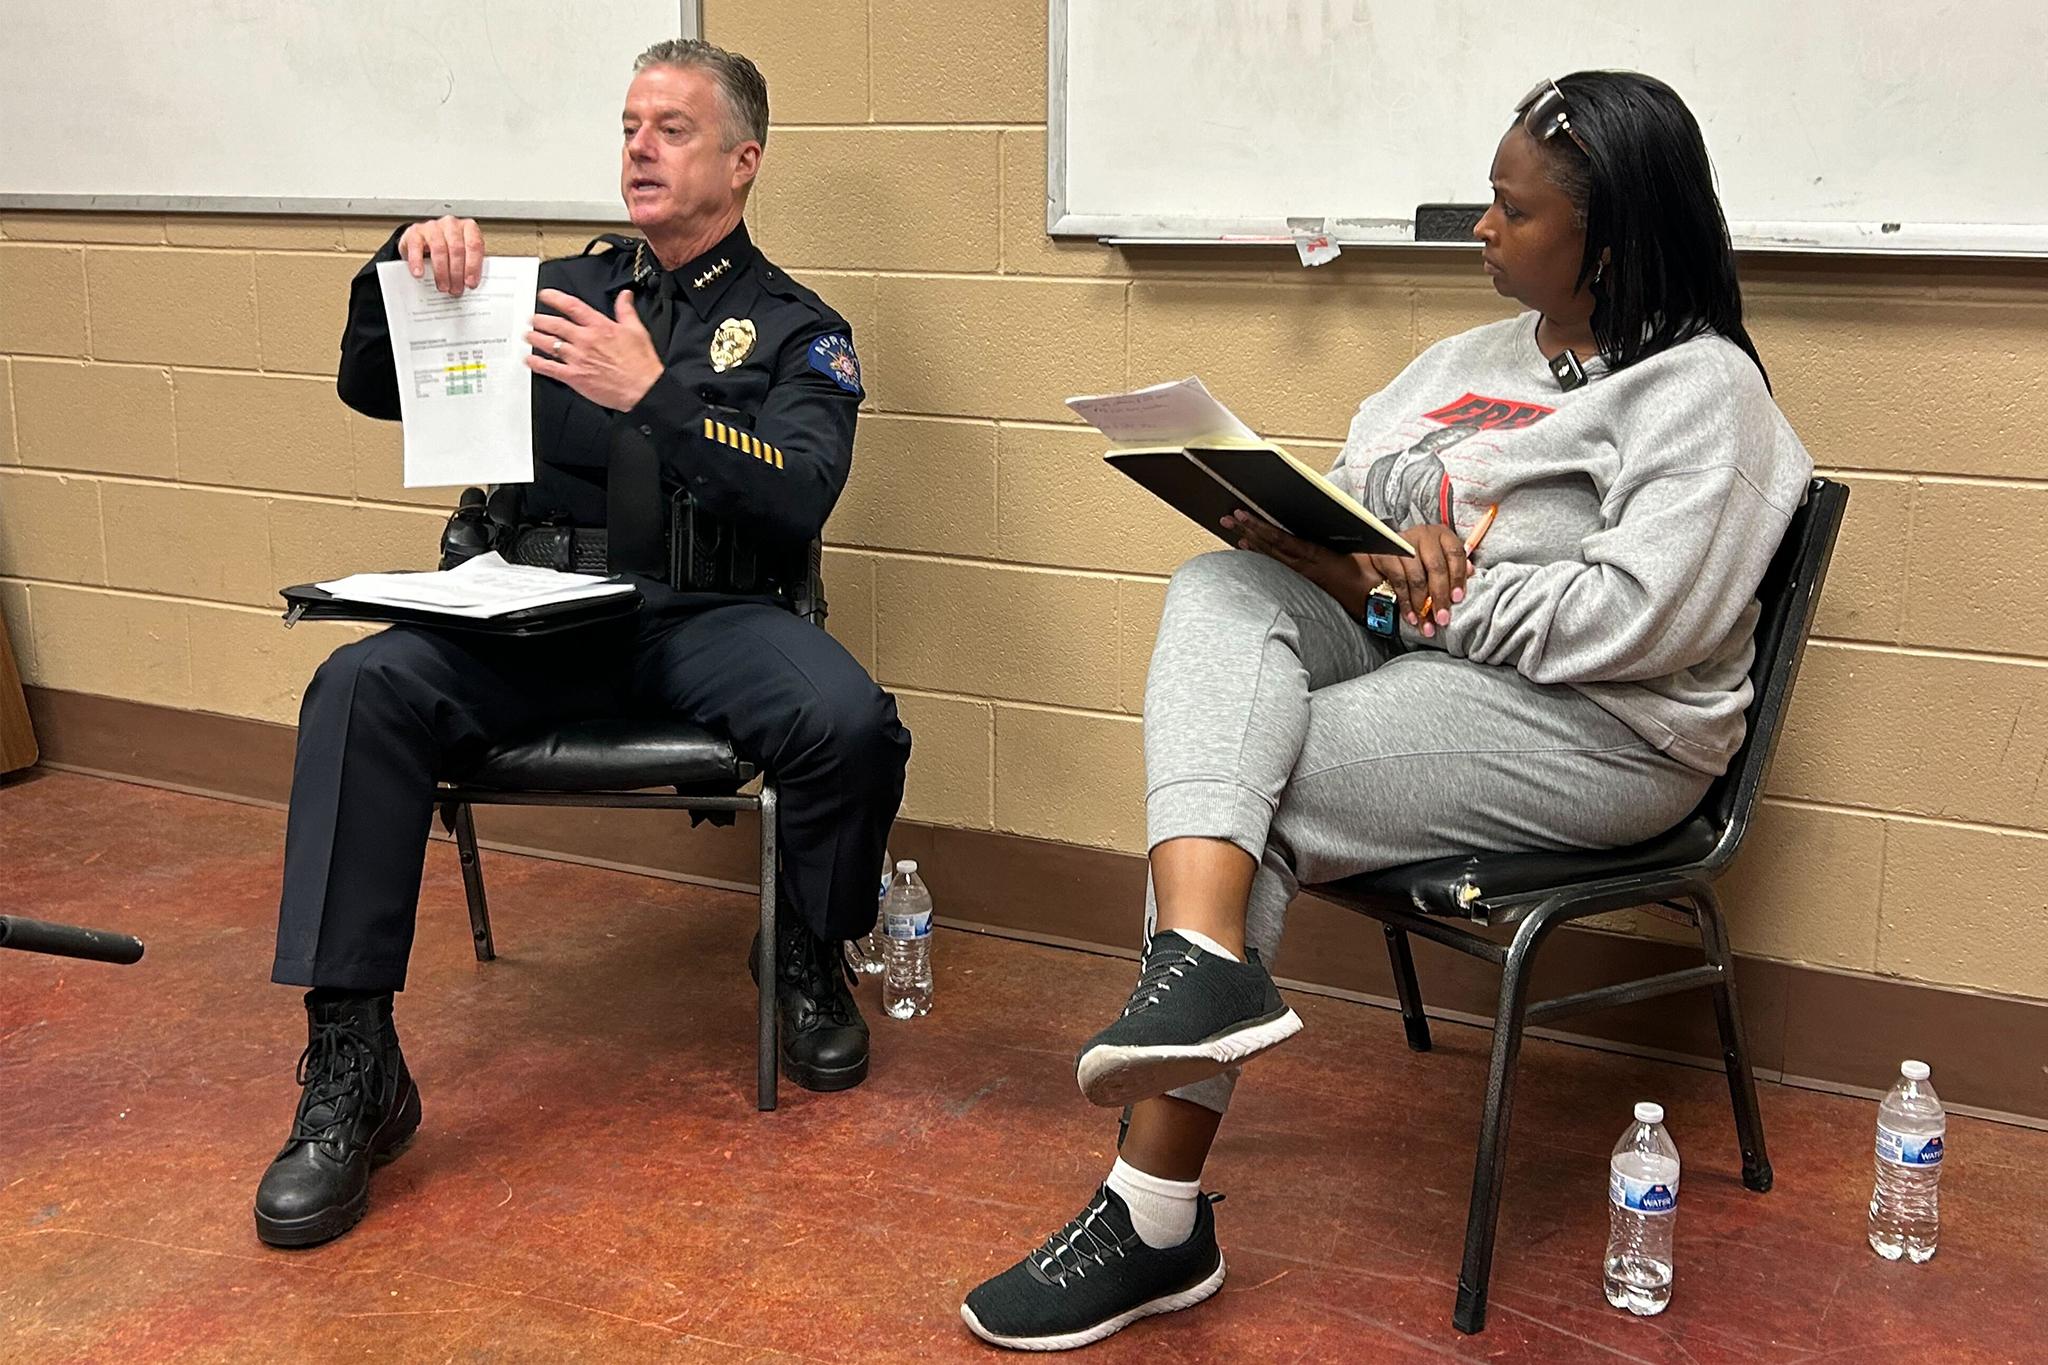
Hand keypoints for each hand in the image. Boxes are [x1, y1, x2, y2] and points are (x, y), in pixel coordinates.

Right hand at [397, 216, 484, 295]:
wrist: (422, 242)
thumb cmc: (447, 249)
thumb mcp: (463, 255)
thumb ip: (469, 265)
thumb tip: (471, 284)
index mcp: (468, 228)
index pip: (474, 245)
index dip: (473, 266)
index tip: (470, 283)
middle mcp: (451, 224)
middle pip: (457, 249)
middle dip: (457, 273)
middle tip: (456, 289)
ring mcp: (432, 226)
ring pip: (439, 249)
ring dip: (441, 272)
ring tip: (443, 286)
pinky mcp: (415, 232)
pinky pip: (416, 247)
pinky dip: (418, 262)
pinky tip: (419, 273)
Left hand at [525, 288, 664, 411]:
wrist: (643, 388)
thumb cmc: (641, 363)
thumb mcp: (637, 330)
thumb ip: (626, 311)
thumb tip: (624, 296)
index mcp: (600, 327)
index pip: (572, 307)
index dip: (555, 298)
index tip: (544, 295)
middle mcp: (586, 340)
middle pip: (555, 325)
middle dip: (540, 320)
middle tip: (532, 319)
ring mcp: (578, 358)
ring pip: (549, 344)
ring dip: (535, 339)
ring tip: (528, 336)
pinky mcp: (575, 377)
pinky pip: (550, 368)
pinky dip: (537, 363)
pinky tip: (530, 360)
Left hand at [1223, 511, 1371, 617]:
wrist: (1375, 600)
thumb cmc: (1369, 573)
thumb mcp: (1354, 552)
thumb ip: (1329, 541)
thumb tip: (1312, 528)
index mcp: (1316, 554)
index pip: (1280, 539)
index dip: (1259, 527)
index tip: (1242, 514)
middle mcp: (1306, 565)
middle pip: (1269, 546)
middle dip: (1246, 531)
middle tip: (1226, 519)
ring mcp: (1303, 574)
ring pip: (1271, 556)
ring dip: (1249, 542)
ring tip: (1231, 531)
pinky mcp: (1305, 580)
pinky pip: (1277, 566)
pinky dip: (1261, 555)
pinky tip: (1247, 549)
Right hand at [1364, 523, 1469, 638]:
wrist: (1386, 548)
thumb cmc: (1420, 555)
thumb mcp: (1441, 556)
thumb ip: (1455, 565)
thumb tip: (1470, 573)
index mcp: (1442, 535)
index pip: (1455, 554)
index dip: (1458, 578)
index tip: (1457, 598)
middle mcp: (1424, 535)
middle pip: (1436, 568)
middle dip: (1440, 597)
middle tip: (1442, 617)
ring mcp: (1404, 543)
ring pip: (1417, 578)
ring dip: (1421, 604)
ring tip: (1425, 621)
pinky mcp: (1386, 555)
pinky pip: (1399, 583)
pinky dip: (1405, 603)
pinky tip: (1411, 615)